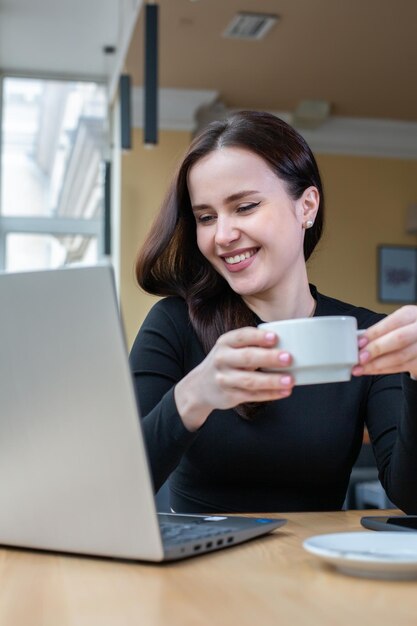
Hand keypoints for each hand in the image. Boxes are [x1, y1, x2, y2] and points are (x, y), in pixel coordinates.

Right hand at [174, 327, 293, 430]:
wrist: (200, 386)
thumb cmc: (225, 362)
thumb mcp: (231, 348)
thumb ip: (251, 345)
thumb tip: (286, 344)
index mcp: (225, 342)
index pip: (242, 336)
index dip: (259, 337)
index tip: (275, 338)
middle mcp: (222, 359)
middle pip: (247, 358)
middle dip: (269, 358)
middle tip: (288, 358)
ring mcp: (224, 379)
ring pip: (250, 380)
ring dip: (272, 380)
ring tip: (290, 380)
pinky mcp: (230, 395)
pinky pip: (252, 395)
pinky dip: (270, 394)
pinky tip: (284, 392)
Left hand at [352, 305, 416, 378]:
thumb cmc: (405, 330)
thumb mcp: (396, 324)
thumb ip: (380, 330)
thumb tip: (358, 340)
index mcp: (411, 315)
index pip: (393, 322)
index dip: (375, 333)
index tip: (359, 342)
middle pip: (399, 339)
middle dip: (376, 349)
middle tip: (360, 357)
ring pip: (400, 357)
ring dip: (376, 364)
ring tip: (360, 368)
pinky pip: (401, 368)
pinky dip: (383, 370)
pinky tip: (371, 370)